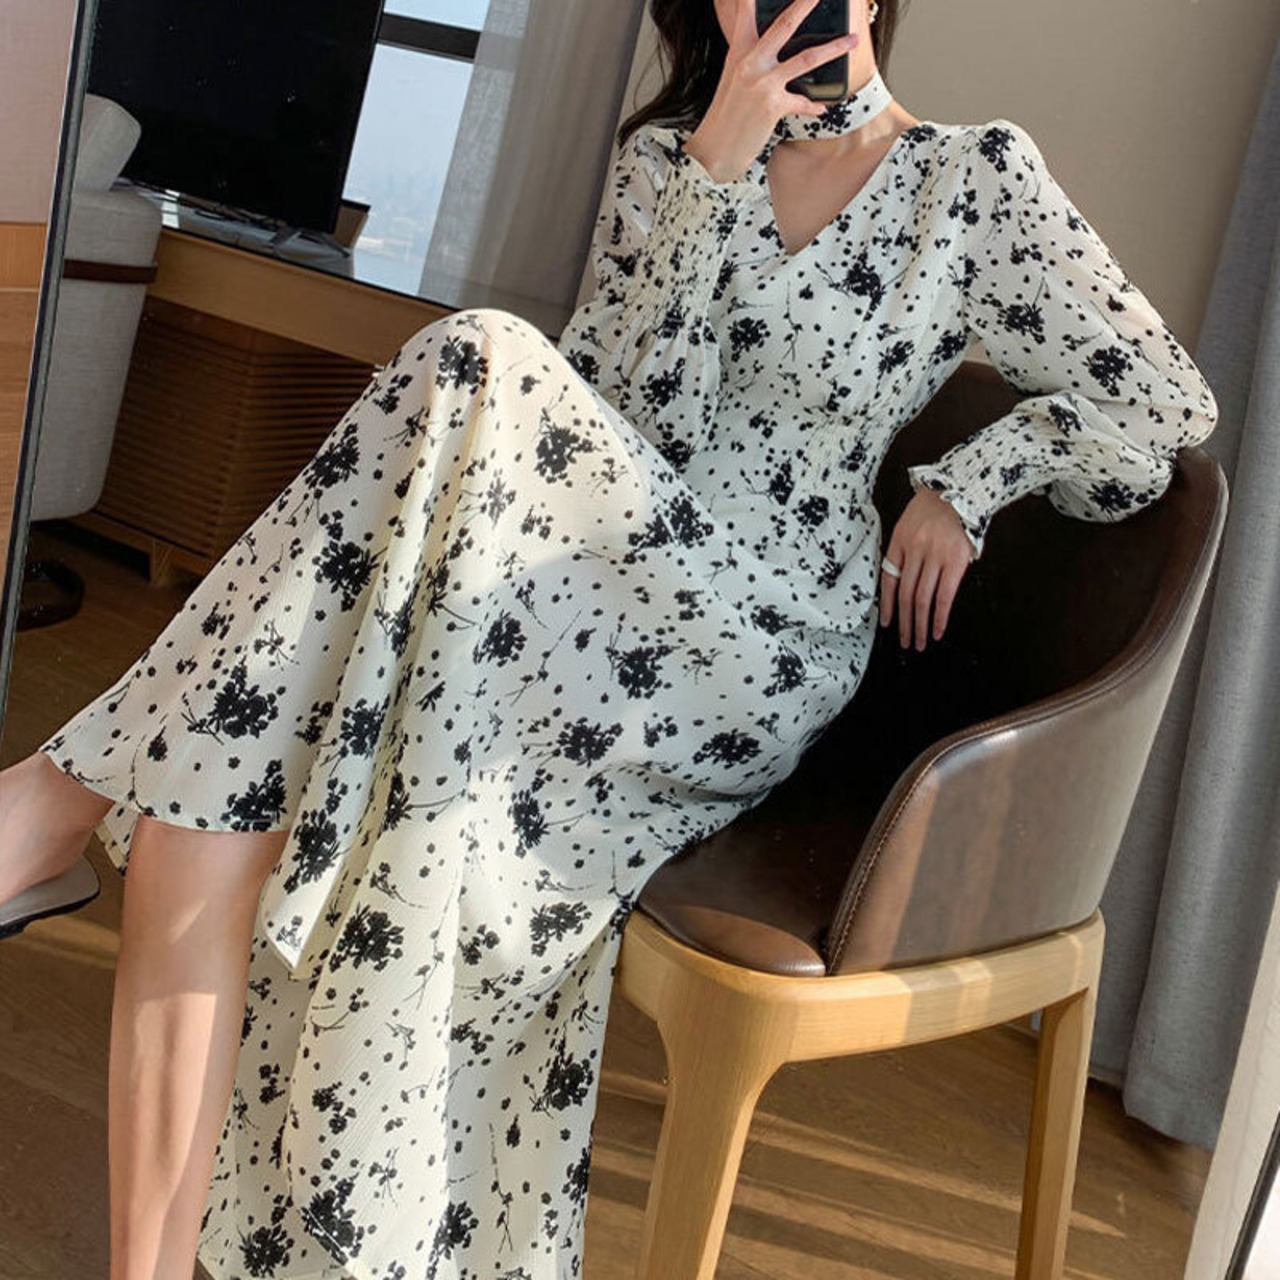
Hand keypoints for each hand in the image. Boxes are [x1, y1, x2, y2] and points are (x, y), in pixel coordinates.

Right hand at [684, 0, 860, 182]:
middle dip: (806, 4)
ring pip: (807, 58)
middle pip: (784, 24)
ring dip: (834, 48)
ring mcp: (763, 83)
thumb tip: (773, 46)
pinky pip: (802, 102)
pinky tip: (821, 108)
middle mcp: (750, 62)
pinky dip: (813, 106)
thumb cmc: (726, 114)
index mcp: (738, 52)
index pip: (745, 12)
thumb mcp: (734, 78)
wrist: (716, 148)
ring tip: (852, 39)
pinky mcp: (773, 106)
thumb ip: (752, 57)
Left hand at [879, 488, 975, 649]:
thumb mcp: (911, 524)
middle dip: (903, 622)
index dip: (887, 606)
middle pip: (904, 595)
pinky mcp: (956, 561)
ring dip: (919, 625)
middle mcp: (914, 550)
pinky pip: (944, 595)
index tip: (887, 624)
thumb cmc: (937, 506)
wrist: (963, 487)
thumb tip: (905, 583)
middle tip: (905, 641)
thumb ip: (907, 551)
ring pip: (921, 599)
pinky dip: (939, 617)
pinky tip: (937, 630)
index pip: (888, 581)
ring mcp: (935, 556)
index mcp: (899, 541)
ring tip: (919, 641)